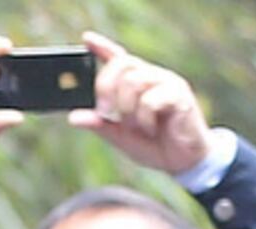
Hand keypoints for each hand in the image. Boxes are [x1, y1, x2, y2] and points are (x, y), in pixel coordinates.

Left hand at [73, 30, 211, 176]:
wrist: (182, 161)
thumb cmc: (153, 144)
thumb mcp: (120, 137)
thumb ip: (99, 125)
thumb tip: (73, 117)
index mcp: (136, 83)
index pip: (118, 58)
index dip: (102, 47)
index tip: (86, 39)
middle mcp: (151, 77)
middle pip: (122, 64)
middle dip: (106, 87)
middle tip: (106, 113)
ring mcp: (166, 82)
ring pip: (134, 80)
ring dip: (127, 109)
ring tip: (136, 127)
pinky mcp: (179, 94)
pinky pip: (151, 99)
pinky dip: (144, 119)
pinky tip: (152, 129)